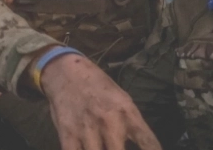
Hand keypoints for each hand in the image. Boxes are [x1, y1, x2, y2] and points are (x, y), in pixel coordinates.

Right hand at [38, 54, 160, 149]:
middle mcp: (109, 121)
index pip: (147, 141)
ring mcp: (87, 130)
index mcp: (126, 110)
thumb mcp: (120, 98)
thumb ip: (131, 123)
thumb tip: (141, 145)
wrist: (66, 71)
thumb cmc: (97, 86)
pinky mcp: (68, 135)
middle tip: (119, 149)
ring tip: (103, 149)